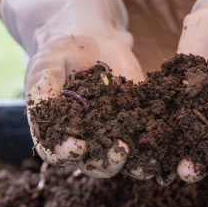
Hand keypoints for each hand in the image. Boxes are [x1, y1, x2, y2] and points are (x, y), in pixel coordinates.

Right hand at [26, 35, 144, 177]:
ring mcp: (112, 136)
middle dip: (106, 162)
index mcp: (58, 135)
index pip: (58, 153)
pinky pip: (145, 142)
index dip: (65, 153)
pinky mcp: (135, 124)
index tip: (77, 145)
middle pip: (93, 164)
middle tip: (119, 151)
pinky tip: (164, 147)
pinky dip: (155, 148)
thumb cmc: (59, 56)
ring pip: (122, 161)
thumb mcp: (45, 66)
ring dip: (135, 164)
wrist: (90, 42)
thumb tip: (45, 111)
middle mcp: (85, 142)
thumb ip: (42, 89)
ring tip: (146, 162)